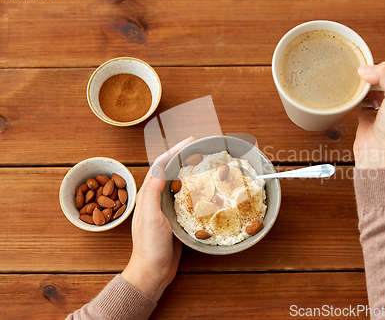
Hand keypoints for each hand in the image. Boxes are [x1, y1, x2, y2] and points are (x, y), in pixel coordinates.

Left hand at [121, 136, 193, 301]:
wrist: (153, 271)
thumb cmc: (149, 245)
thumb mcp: (150, 216)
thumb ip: (152, 191)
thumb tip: (160, 167)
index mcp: (147, 194)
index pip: (160, 165)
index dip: (174, 151)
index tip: (190, 141)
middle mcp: (156, 198)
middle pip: (170, 171)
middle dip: (184, 157)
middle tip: (201, 150)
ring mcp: (166, 209)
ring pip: (180, 184)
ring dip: (191, 172)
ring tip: (206, 164)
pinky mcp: (176, 219)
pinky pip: (187, 199)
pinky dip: (196, 190)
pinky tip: (207, 190)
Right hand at [354, 62, 384, 168]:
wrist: (381, 153)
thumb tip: (365, 68)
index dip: (381, 71)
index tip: (370, 77)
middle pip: (382, 77)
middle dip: (371, 79)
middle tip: (363, 82)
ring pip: (371, 86)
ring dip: (363, 87)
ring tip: (360, 91)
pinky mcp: (370, 112)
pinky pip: (362, 97)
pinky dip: (357, 96)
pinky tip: (355, 97)